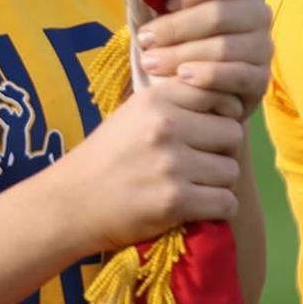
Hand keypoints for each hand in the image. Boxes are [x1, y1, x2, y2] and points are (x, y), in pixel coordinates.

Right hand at [52, 78, 244, 251]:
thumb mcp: (134, 114)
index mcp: (156, 99)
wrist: (70, 203)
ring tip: (198, 186)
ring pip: (231, 171)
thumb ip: (175, 103)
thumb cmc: (106, 158)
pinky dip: (218, 209)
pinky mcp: (174, 202)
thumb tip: (228, 100)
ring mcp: (171, 165)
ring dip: (220, 183)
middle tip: (205, 163)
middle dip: (223, 151)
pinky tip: (200, 208)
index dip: (222, 114)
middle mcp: (165, 126)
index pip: (219, 94)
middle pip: (232, 134)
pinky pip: (225, 202)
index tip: (210, 131)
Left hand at [135, 0, 272, 117]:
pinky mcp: (261, 80)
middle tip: (144, 39)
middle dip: (176, 27)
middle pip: (219, 14)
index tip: (164, 2)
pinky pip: (238, 76)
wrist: (188, 90)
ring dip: (182, 54)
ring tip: (151, 62)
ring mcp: (262, 48)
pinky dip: (208, 76)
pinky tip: (183, 76)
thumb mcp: (164, 12)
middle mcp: (257, 13)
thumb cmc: (174, 41)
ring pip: (224, 47)